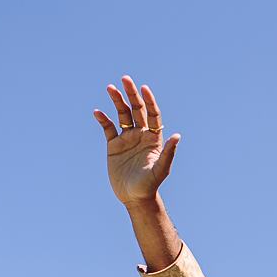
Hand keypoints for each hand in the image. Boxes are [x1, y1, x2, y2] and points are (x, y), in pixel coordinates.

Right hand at [94, 76, 179, 206]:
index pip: (153, 114)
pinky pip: (108, 128)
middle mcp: (141, 135)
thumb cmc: (150, 185)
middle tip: (125, 79)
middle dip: (131, 94)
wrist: (134, 198)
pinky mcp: (114, 146)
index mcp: (154, 138)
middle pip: (136, 109)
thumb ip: (168, 152)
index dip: (149, 101)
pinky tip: (97, 112)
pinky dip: (103, 119)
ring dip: (116, 101)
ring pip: (121, 115)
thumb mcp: (161, 169)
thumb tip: (178, 136)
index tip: (144, 88)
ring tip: (110, 87)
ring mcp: (127, 139)